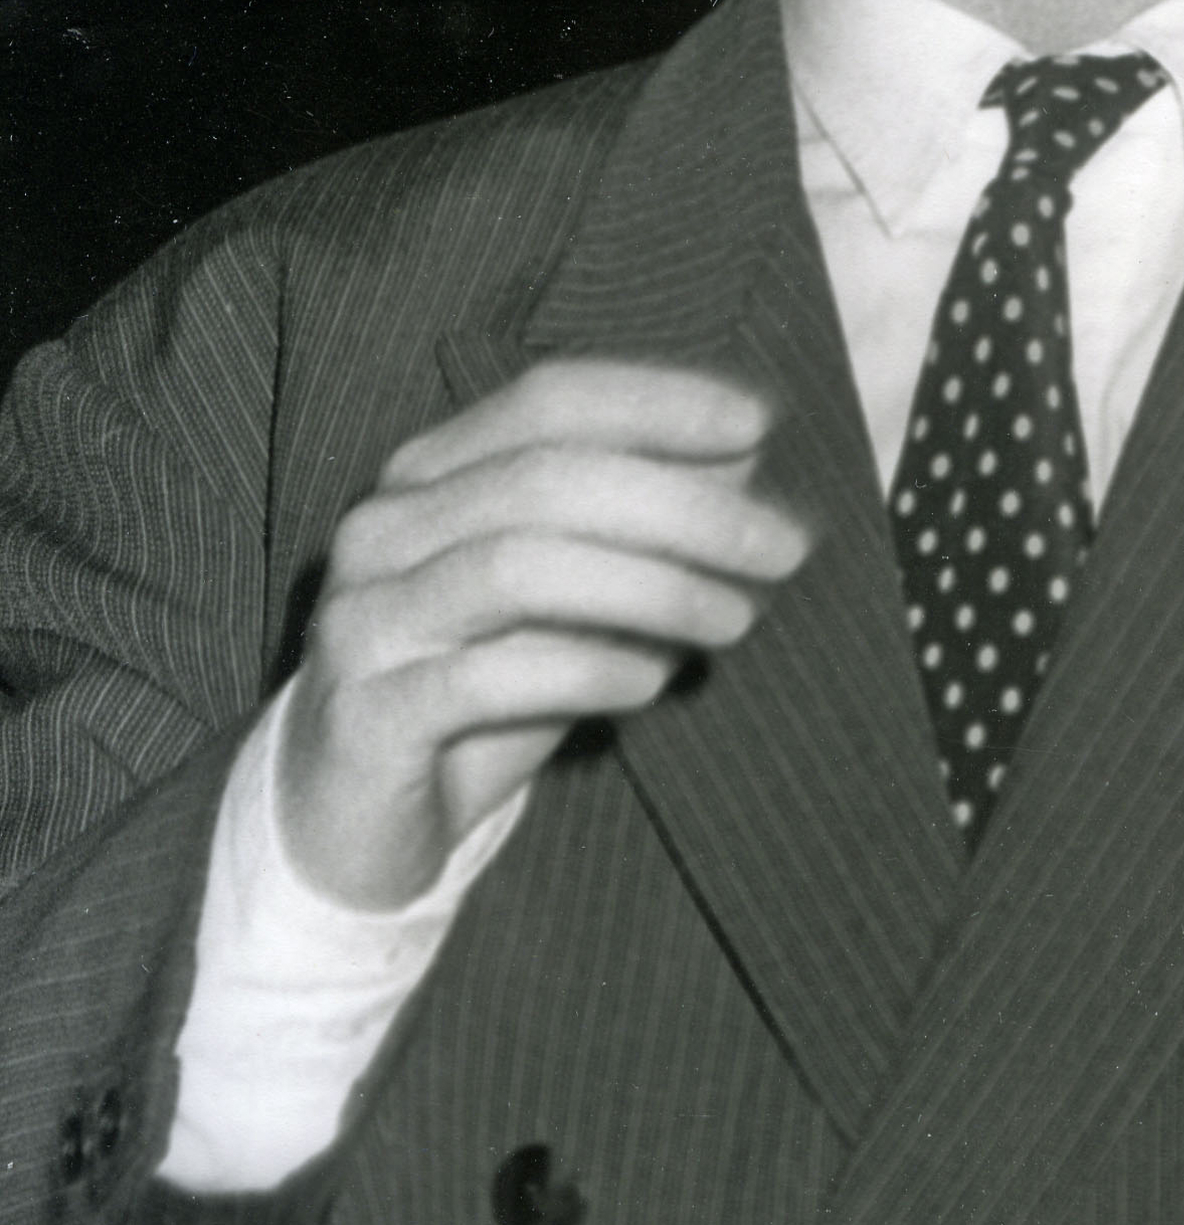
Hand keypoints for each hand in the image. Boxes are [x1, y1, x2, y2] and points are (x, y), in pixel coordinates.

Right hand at [279, 360, 810, 911]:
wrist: (358, 824)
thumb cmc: (485, 690)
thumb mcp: (572, 601)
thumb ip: (641, 526)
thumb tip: (746, 455)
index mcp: (430, 474)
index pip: (547, 400)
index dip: (655, 403)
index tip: (757, 424)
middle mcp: (385, 529)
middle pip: (545, 481)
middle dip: (682, 508)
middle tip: (784, 548)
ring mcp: (365, 618)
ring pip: (517, 568)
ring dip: (650, 587)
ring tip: (735, 620)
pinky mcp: (365, 714)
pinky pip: (483, 679)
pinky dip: (584, 669)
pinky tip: (652, 682)